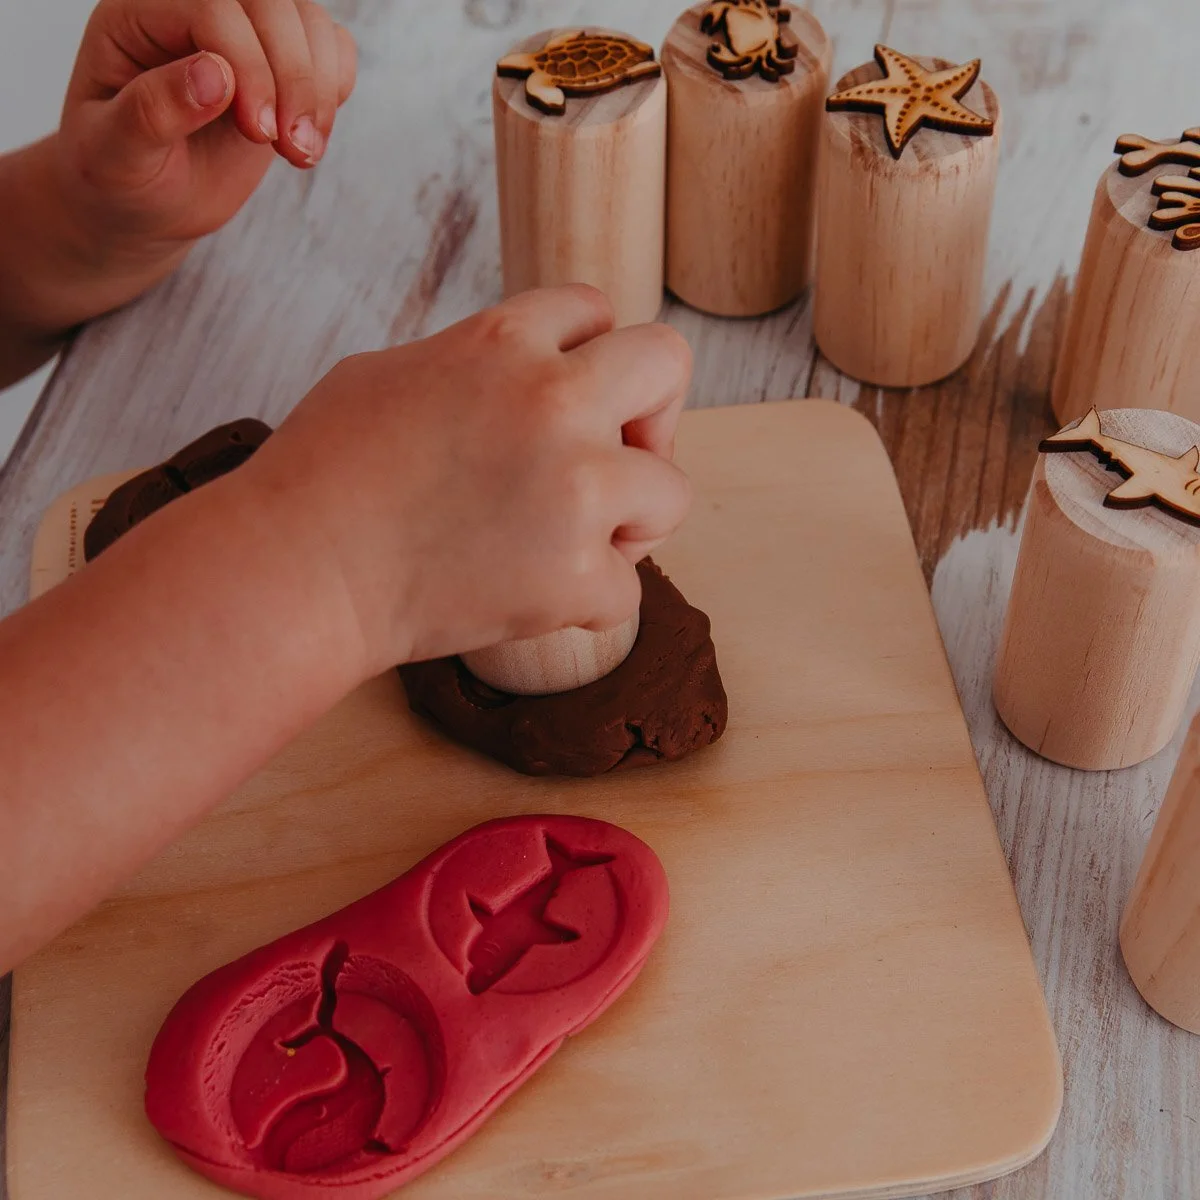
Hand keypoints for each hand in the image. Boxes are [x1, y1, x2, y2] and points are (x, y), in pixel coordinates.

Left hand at [58, 0, 356, 254]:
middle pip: (271, 2)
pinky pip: (330, 47)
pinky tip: (309, 136)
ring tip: (302, 152)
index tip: (259, 134)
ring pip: (308, 21)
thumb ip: (153, 111)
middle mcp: (193, 10)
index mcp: (138, 15)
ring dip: (319, 90)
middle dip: (294, 76)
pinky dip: (334, 89)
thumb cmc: (119, 178)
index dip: (248, 64)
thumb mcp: (115, 155)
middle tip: (292, 148)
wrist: (146, 203)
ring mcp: (242, 35)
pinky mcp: (279, 65)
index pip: (213, 5)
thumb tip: (215, 75)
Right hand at [238, 286, 693, 672]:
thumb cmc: (319, 476)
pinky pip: (628, 590)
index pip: (596, 309)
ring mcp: (573, 488)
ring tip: (572, 543)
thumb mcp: (387, 374)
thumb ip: (471, 364)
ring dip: (632, 521)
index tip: (572, 401)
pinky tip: (536, 595)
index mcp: (502, 339)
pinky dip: (586, 600)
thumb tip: (512, 373)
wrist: (297, 571)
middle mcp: (552, 400)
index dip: (588, 356)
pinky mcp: (574, 574)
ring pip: (672, 491)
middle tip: (618, 460)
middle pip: (666, 362)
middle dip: (653, 412)